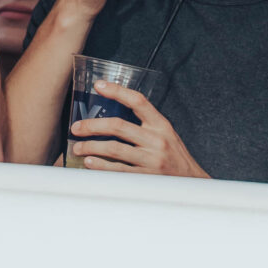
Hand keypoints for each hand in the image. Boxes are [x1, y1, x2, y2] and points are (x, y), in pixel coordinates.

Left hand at [66, 84, 207, 175]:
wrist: (192, 182)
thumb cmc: (173, 155)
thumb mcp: (165, 133)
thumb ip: (144, 124)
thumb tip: (110, 115)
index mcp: (161, 125)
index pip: (138, 101)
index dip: (117, 91)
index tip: (99, 85)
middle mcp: (157, 140)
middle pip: (118, 126)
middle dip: (92, 126)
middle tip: (76, 128)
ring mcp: (152, 160)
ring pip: (114, 149)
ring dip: (91, 147)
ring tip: (78, 147)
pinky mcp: (147, 178)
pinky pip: (119, 170)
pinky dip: (101, 166)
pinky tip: (89, 163)